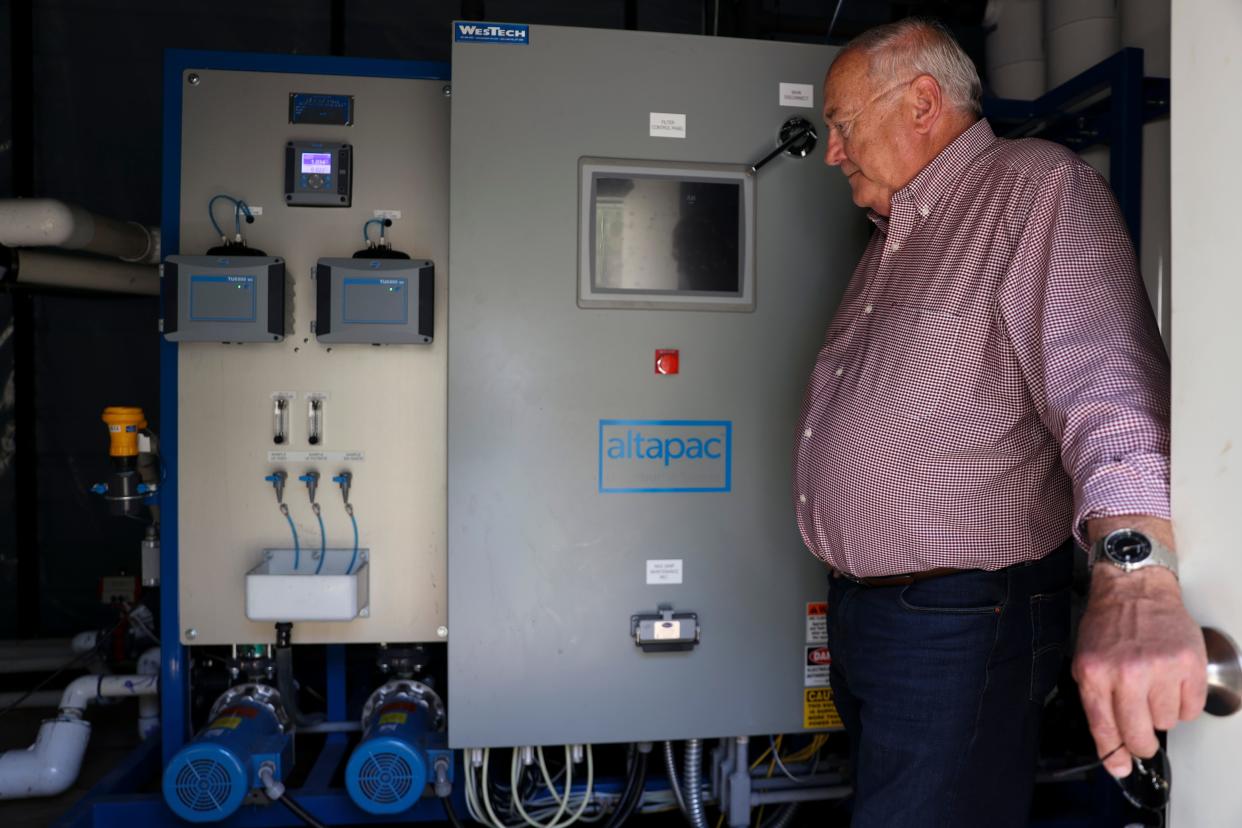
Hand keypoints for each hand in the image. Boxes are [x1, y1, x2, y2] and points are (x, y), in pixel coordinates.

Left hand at [1073, 564, 1206, 775]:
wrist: (1134, 590)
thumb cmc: (1108, 626)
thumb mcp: (1086, 660)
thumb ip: (1095, 700)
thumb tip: (1111, 744)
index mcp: (1095, 674)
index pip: (1104, 728)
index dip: (1114, 755)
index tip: (1120, 768)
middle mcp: (1127, 673)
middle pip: (1139, 734)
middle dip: (1141, 743)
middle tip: (1143, 737)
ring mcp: (1160, 669)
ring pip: (1167, 722)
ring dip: (1161, 713)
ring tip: (1154, 688)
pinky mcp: (1188, 664)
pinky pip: (1191, 708)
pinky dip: (1183, 703)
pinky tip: (1172, 684)